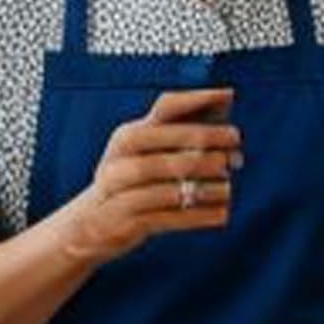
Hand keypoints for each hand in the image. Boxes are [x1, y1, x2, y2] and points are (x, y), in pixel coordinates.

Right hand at [60, 87, 242, 264]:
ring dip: (204, 187)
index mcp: (128, 136)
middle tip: (236, 155)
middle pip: (168, 149)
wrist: (88, 225)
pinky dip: (198, 216)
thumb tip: (225, 99)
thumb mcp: (145, 151)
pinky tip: (222, 213)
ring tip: (228, 187)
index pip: (163, 108)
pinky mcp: (127, 223)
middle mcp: (120, 161)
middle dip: (206, 149)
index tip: (228, 97)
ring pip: (169, 188)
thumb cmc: (129, 182)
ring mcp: (120, 193)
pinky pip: (169, 218)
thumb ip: (181, 127)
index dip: (196, 100)